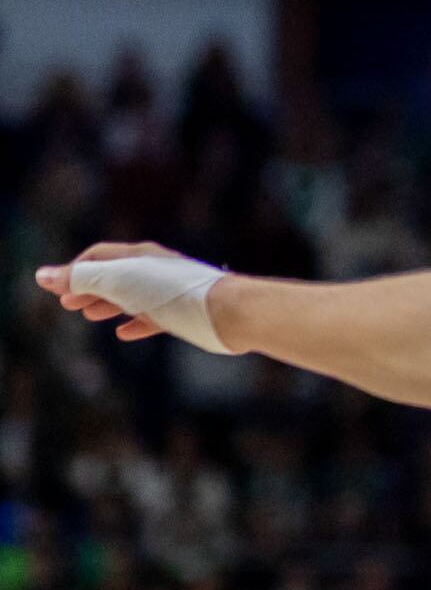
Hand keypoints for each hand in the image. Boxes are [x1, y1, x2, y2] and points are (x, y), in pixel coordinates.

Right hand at [37, 243, 229, 349]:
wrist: (228, 311)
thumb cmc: (174, 293)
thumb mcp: (119, 282)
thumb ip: (82, 278)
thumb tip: (43, 275)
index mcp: (140, 256)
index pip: (99, 257)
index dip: (75, 271)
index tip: (56, 289)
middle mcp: (156, 270)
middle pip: (115, 276)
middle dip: (89, 289)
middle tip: (67, 305)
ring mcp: (170, 292)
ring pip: (133, 296)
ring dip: (108, 305)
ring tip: (90, 316)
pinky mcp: (184, 314)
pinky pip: (153, 317)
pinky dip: (134, 323)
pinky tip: (124, 333)